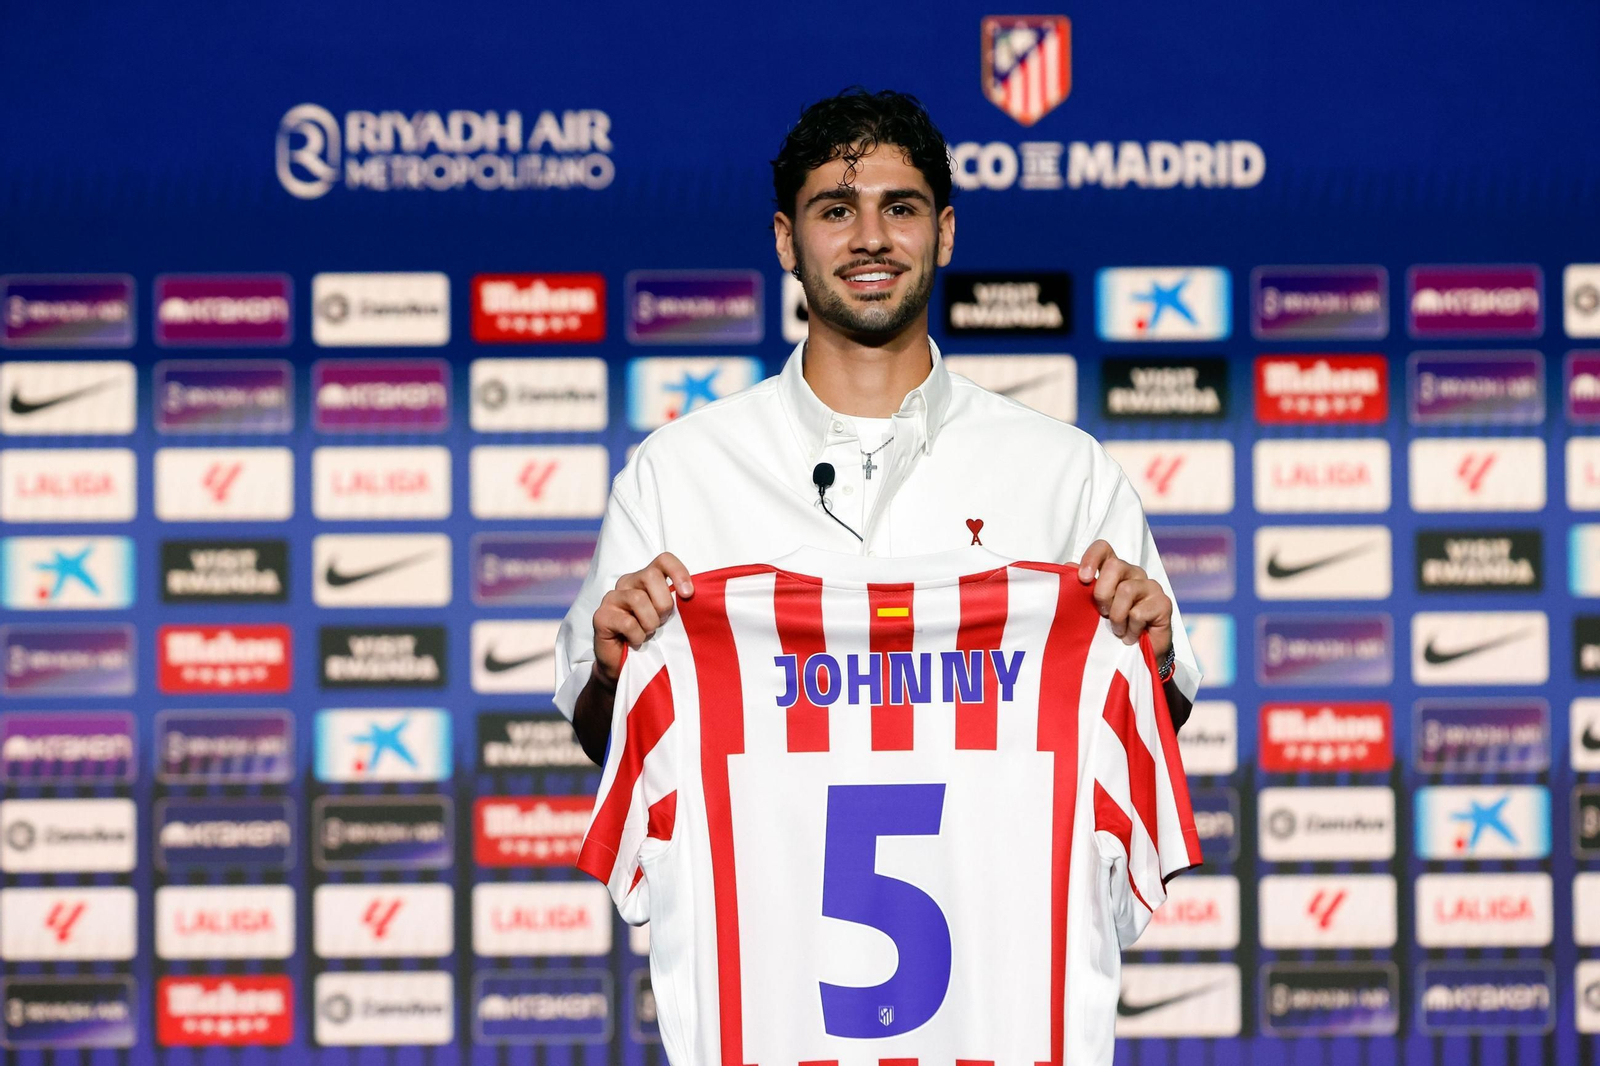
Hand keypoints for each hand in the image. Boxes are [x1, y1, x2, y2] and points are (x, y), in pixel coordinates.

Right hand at [592, 552, 692, 687]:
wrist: (624, 666)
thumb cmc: (652, 638)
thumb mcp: (669, 617)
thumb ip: (678, 602)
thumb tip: (693, 594)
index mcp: (645, 578)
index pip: (663, 560)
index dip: (678, 572)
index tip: (688, 594)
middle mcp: (627, 583)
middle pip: (650, 576)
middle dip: (663, 603)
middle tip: (662, 621)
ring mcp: (611, 598)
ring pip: (638, 599)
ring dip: (650, 622)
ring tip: (648, 633)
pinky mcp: (601, 616)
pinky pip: (627, 622)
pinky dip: (638, 636)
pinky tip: (636, 641)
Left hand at [1076, 540, 1172, 656]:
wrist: (1140, 652)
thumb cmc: (1114, 626)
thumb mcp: (1092, 608)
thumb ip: (1081, 588)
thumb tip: (1068, 568)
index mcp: (1115, 570)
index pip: (1103, 548)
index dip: (1091, 558)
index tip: (1084, 578)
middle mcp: (1134, 573)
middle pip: (1115, 566)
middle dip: (1102, 593)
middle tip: (1103, 613)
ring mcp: (1151, 586)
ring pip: (1126, 590)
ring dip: (1116, 616)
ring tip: (1117, 630)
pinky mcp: (1163, 603)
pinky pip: (1139, 612)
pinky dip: (1130, 629)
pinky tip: (1131, 636)